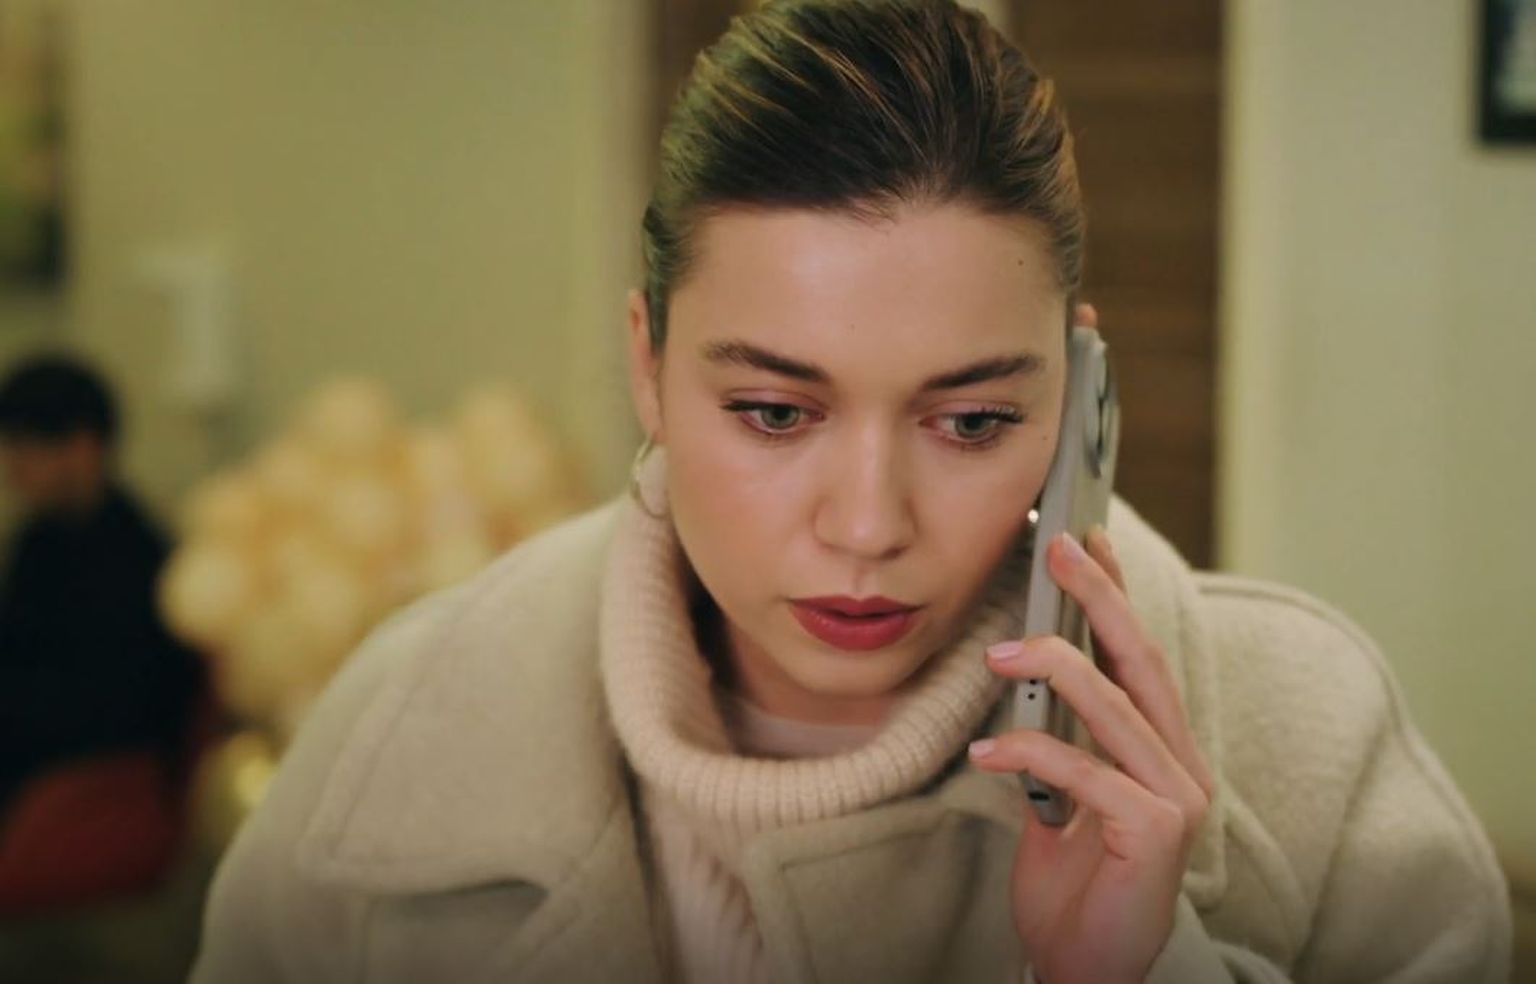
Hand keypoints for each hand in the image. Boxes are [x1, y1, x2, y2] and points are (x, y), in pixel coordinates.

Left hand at [967, 527, 1215, 983]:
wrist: (1085, 970)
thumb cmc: (1074, 888)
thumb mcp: (1059, 801)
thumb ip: (1059, 745)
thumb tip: (1022, 679)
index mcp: (1162, 752)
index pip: (1140, 659)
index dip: (1117, 596)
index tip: (1089, 540)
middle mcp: (1181, 768)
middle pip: (1143, 664)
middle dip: (1101, 598)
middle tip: (1061, 548)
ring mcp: (1177, 800)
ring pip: (1118, 710)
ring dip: (1056, 670)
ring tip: (999, 650)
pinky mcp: (1155, 835)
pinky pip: (1088, 774)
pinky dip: (1034, 754)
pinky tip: (989, 752)